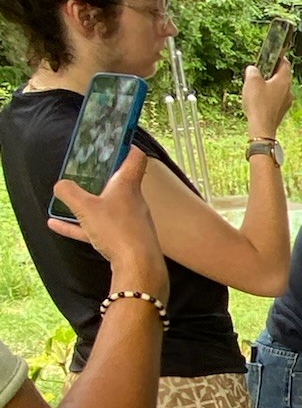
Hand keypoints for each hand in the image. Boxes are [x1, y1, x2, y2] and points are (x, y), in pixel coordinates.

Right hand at [47, 150, 169, 303]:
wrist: (138, 267)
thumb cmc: (118, 231)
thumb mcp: (86, 208)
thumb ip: (69, 192)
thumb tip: (60, 185)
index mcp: (127, 185)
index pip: (135, 158)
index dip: (126, 146)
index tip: (115, 141)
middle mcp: (132, 201)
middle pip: (119, 182)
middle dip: (101, 177)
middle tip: (84, 172)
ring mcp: (129, 220)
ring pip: (106, 207)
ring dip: (86, 204)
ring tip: (65, 201)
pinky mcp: (124, 239)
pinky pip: (98, 228)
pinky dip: (80, 226)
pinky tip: (57, 225)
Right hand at [242, 58, 292, 137]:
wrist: (262, 128)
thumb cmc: (258, 103)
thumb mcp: (252, 81)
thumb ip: (253, 71)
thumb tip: (253, 69)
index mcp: (284, 81)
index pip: (285, 64)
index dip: (278, 57)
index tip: (272, 54)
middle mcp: (289, 91)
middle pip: (282, 76)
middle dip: (271, 72)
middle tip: (260, 70)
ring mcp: (286, 102)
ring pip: (279, 88)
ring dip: (269, 84)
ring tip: (256, 85)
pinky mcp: (281, 111)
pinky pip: (276, 99)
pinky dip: (268, 95)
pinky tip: (258, 98)